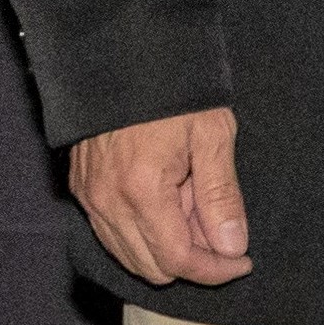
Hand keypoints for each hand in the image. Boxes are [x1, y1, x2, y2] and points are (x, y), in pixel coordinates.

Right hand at [66, 105, 251, 286]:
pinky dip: (142, 233)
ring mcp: (88, 197)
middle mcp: (106, 201)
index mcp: (141, 190)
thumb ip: (220, 197)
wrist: (125, 54)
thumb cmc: (175, 90)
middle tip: (223, 232)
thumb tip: (230, 247)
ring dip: (166, 248)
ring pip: (128, 255)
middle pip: (150, 267)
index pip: (177, 260)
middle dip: (193, 261)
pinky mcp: (81, 188)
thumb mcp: (213, 136)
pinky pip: (111, 233)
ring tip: (196, 209)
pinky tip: (170, 203)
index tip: (242, 261)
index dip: (214, 270)